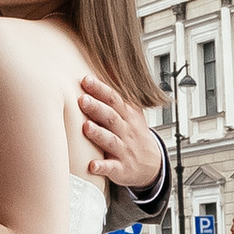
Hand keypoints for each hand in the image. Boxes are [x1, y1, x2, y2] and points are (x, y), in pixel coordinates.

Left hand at [78, 73, 161, 188]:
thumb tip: (105, 64)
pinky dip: (102, 167)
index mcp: (127, 115)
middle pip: (112, 117)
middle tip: (82, 99)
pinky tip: (91, 165)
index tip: (86, 80)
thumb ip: (116, 92)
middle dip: (97, 108)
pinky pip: (112, 168)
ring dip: (99, 134)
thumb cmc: (133, 133)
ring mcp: (124, 150)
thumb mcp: (130, 111)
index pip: (114, 99)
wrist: (152, 164)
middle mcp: (126, 131)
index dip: (100, 89)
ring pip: (111, 141)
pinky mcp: (122, 169)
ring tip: (86, 127)